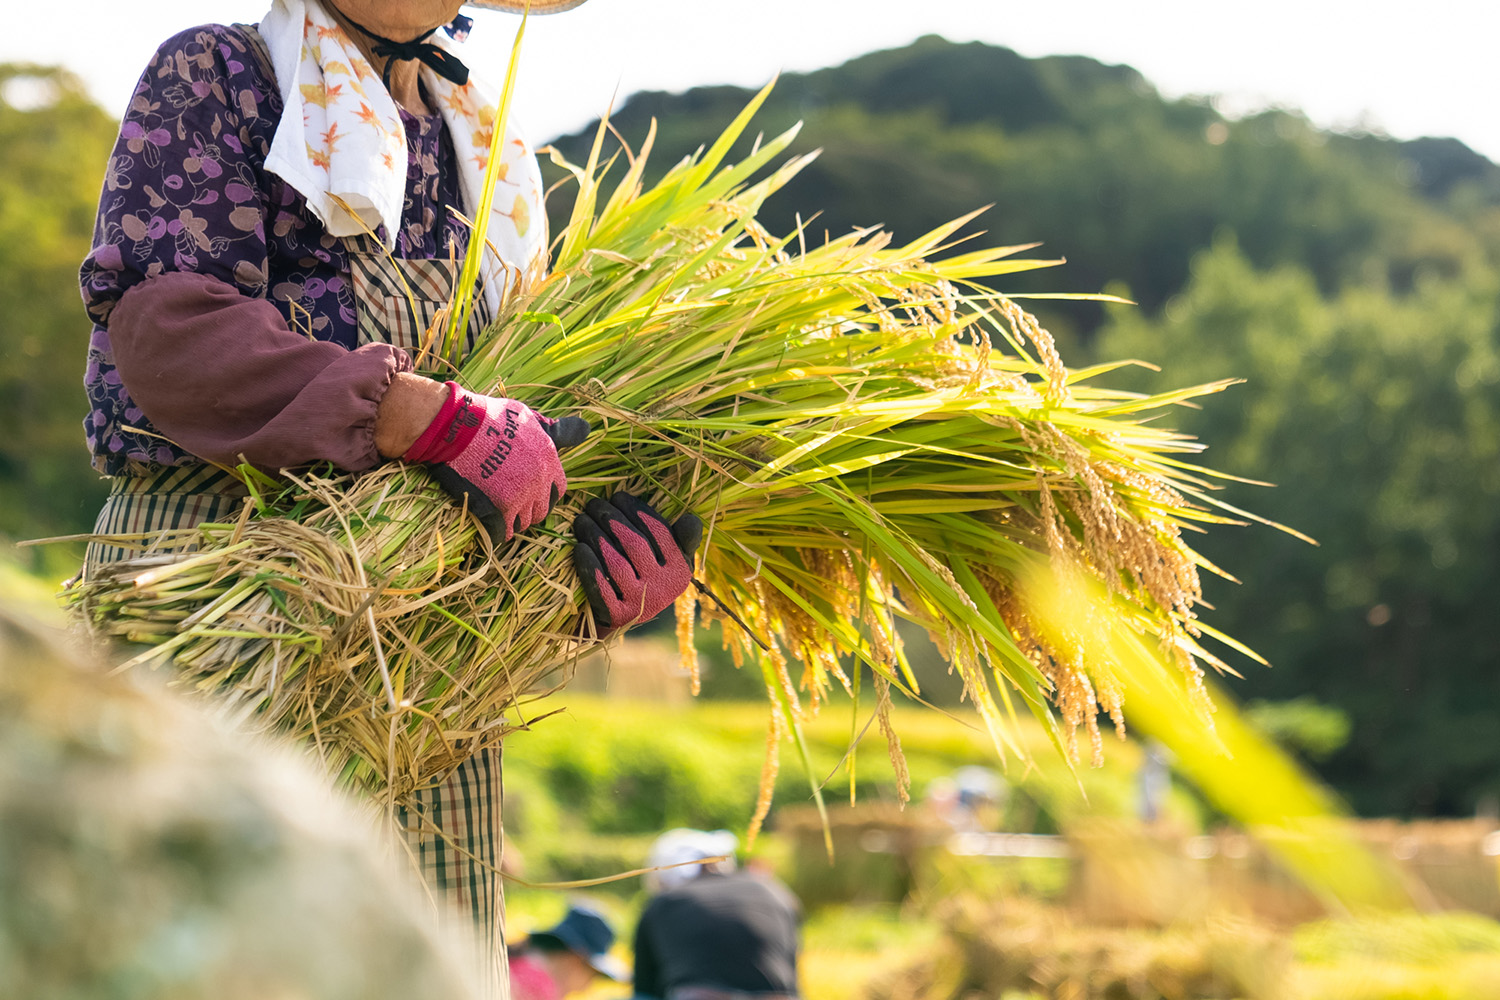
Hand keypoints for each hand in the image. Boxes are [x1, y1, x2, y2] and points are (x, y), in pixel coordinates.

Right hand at [405, 381, 590, 542]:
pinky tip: (489, 523)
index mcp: (549, 460)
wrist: (458, 427)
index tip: (532, 490)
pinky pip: (504, 531)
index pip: (558, 488)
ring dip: (513, 519)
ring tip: (498, 510)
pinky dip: (498, 531)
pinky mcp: (498, 509)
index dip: (546, 491)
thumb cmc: (491, 417)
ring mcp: (520, 497)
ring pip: (524, 522)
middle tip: (513, 502)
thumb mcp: (530, 418)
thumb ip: (558, 432)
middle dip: (531, 508)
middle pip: (543, 509)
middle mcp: (540, 481)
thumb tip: (586, 431)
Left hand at [572, 492, 702, 633]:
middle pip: (635, 545)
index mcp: (680, 571)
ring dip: (596, 536)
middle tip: (594, 504)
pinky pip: (600, 587)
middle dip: (612, 519)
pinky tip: (579, 548)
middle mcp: (664, 589)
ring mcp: (640, 604)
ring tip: (582, 520)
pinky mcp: (616, 617)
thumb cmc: (646, 580)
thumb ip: (680, 539)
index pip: (659, 533)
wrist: (621, 621)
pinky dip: (589, 566)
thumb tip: (690, 518)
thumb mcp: (670, 561)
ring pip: (616, 563)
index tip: (618, 496)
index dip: (637, 511)